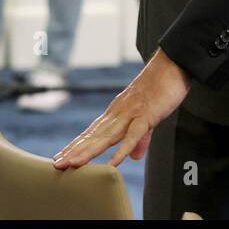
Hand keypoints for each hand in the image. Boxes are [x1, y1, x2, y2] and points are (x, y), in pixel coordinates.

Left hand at [52, 49, 190, 168]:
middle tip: (57, 164)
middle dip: (75, 151)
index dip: (76, 146)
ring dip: (89, 151)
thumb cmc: (159, 89)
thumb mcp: (148, 118)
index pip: (91, 133)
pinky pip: (133, 135)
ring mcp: (130, 114)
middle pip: (93, 136)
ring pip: (106, 136)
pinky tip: (112, 163)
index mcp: (116, 113)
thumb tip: (133, 157)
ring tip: (73, 164)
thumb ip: (140, 139)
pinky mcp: (146, 115)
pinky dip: (122, 149)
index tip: (61, 158)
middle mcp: (118, 113)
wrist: (171, 65)